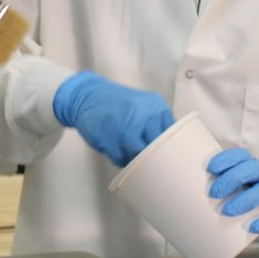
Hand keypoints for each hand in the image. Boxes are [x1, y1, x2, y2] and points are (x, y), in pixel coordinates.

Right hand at [53, 71, 174, 166]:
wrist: (87, 95)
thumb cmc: (119, 105)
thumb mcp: (143, 108)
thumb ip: (157, 124)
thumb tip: (172, 149)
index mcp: (156, 106)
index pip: (172, 135)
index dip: (169, 150)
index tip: (165, 158)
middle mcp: (143, 114)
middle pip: (156, 147)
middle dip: (152, 157)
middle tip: (148, 162)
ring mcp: (125, 126)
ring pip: (138, 155)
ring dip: (135, 160)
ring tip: (130, 155)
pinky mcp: (109, 137)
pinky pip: (120, 158)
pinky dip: (120, 159)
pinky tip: (117, 152)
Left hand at [207, 148, 258, 239]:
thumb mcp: (248, 189)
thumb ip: (227, 189)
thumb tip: (188, 197)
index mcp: (255, 169)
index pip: (242, 156)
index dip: (226, 158)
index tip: (209, 168)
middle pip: (253, 169)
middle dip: (231, 178)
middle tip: (213, 193)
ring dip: (245, 199)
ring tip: (227, 211)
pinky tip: (252, 227)